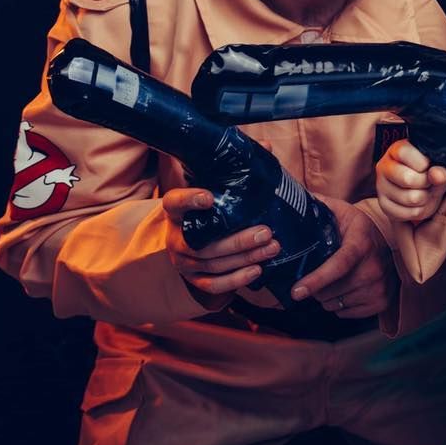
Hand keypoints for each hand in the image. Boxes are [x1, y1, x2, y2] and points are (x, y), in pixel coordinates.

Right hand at [162, 187, 278, 295]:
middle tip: (266, 232)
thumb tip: (263, 159)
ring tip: (271, 248)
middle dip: (239, 240)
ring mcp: (182, 261)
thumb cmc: (210, 210)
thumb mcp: (212, 193)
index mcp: (175, 211)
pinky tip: (257, 270)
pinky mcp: (192, 280)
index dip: (189, 200)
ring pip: (213, 264)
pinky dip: (236, 280)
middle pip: (203, 244)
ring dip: (246, 258)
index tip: (209, 197)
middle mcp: (174, 237)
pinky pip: (213, 285)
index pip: (175, 202)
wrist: (194, 235)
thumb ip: (228, 182)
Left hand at [289, 197, 397, 317]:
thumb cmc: (354, 227)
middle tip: (309, 278)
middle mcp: (374, 266)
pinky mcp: (381, 301)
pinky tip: (340, 290)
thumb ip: (314, 206)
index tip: (296, 291)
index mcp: (361, 242)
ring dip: (325, 297)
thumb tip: (285, 200)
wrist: (386, 240)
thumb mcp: (338, 210)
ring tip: (327, 282)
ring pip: (335, 303)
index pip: (339, 264)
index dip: (317, 279)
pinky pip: (346, 313)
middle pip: (332, 289)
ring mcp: (380, 286)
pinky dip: (338, 305)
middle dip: (314, 288)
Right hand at [376, 139, 445, 223]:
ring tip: (425, 192)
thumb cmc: (429, 171)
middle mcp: (384, 166)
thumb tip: (437, 174)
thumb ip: (440, 169)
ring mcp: (381, 186)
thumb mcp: (438, 167)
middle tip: (429, 182)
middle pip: (408, 179)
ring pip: (411, 198)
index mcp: (396, 150)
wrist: (422, 188)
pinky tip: (419, 203)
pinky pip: (408, 213)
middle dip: (426, 183)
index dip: (422, 162)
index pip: (404, 153)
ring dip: (425, 199)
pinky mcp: (384, 205)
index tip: (428, 165)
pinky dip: (419, 211)